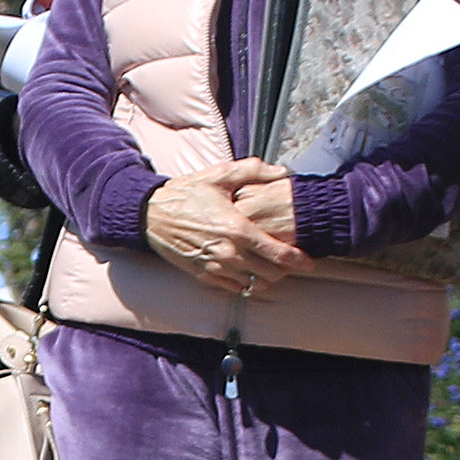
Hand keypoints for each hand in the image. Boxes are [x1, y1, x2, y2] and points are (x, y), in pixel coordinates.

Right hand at [140, 162, 298, 298]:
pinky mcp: (204, 274)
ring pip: (253, 285)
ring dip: (265, 278)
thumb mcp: (220, 175)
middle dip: (284, 269)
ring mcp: (216, 266)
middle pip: (270, 274)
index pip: (278, 254)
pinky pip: (234, 288)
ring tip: (268, 267)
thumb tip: (281, 171)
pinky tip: (247, 272)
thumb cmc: (186, 194)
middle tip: (288, 261)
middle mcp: (229, 252)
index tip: (307, 261)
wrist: (152, 214)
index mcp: (238, 228)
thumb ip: (254, 171)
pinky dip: (245, 284)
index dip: (298, 260)